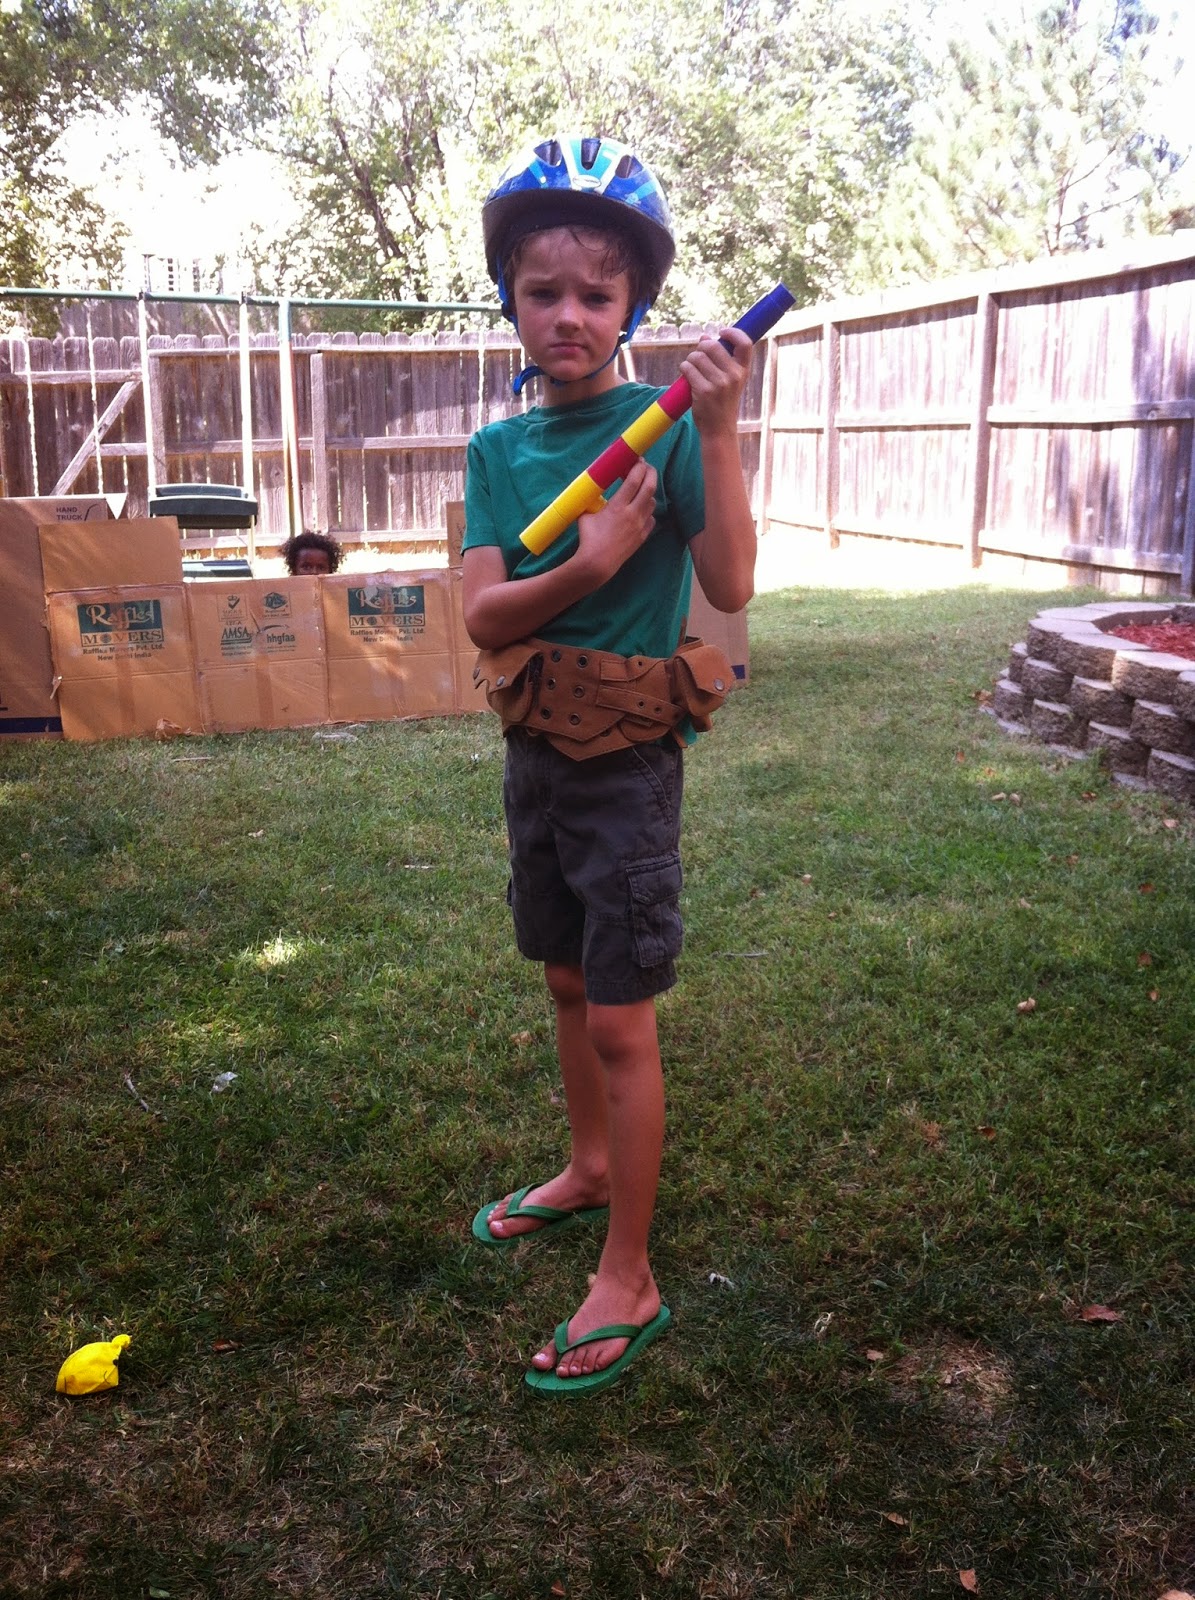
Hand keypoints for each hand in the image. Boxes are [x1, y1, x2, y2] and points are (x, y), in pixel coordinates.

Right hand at [575, 458, 657, 583]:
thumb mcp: (586, 514)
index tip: (637, 460)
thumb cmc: (588, 538)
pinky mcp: (642, 536)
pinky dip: (648, 511)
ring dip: (648, 492)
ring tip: (640, 489)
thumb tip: (590, 490)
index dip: (638, 466)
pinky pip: (651, 518)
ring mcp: (640, 526)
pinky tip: (639, 510)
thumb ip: (592, 501)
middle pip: (650, 486)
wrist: (597, 563)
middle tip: (646, 467)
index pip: (634, 479)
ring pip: (652, 502)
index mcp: (618, 506)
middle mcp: (632, 514)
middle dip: (650, 472)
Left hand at [682, 326, 750, 439]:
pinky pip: (688, 368)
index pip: (745, 343)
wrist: (719, 430)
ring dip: (690, 360)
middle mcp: (734, 376)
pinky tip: (686, 376)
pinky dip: (684, 368)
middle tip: (698, 357)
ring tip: (692, 369)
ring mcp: (719, 384)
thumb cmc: (723, 403)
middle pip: (712, 346)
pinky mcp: (703, 391)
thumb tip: (704, 337)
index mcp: (743, 371)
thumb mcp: (730, 381)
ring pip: (697, 356)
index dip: (732, 332)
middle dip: (701, 348)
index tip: (721, 332)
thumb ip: (720, 359)